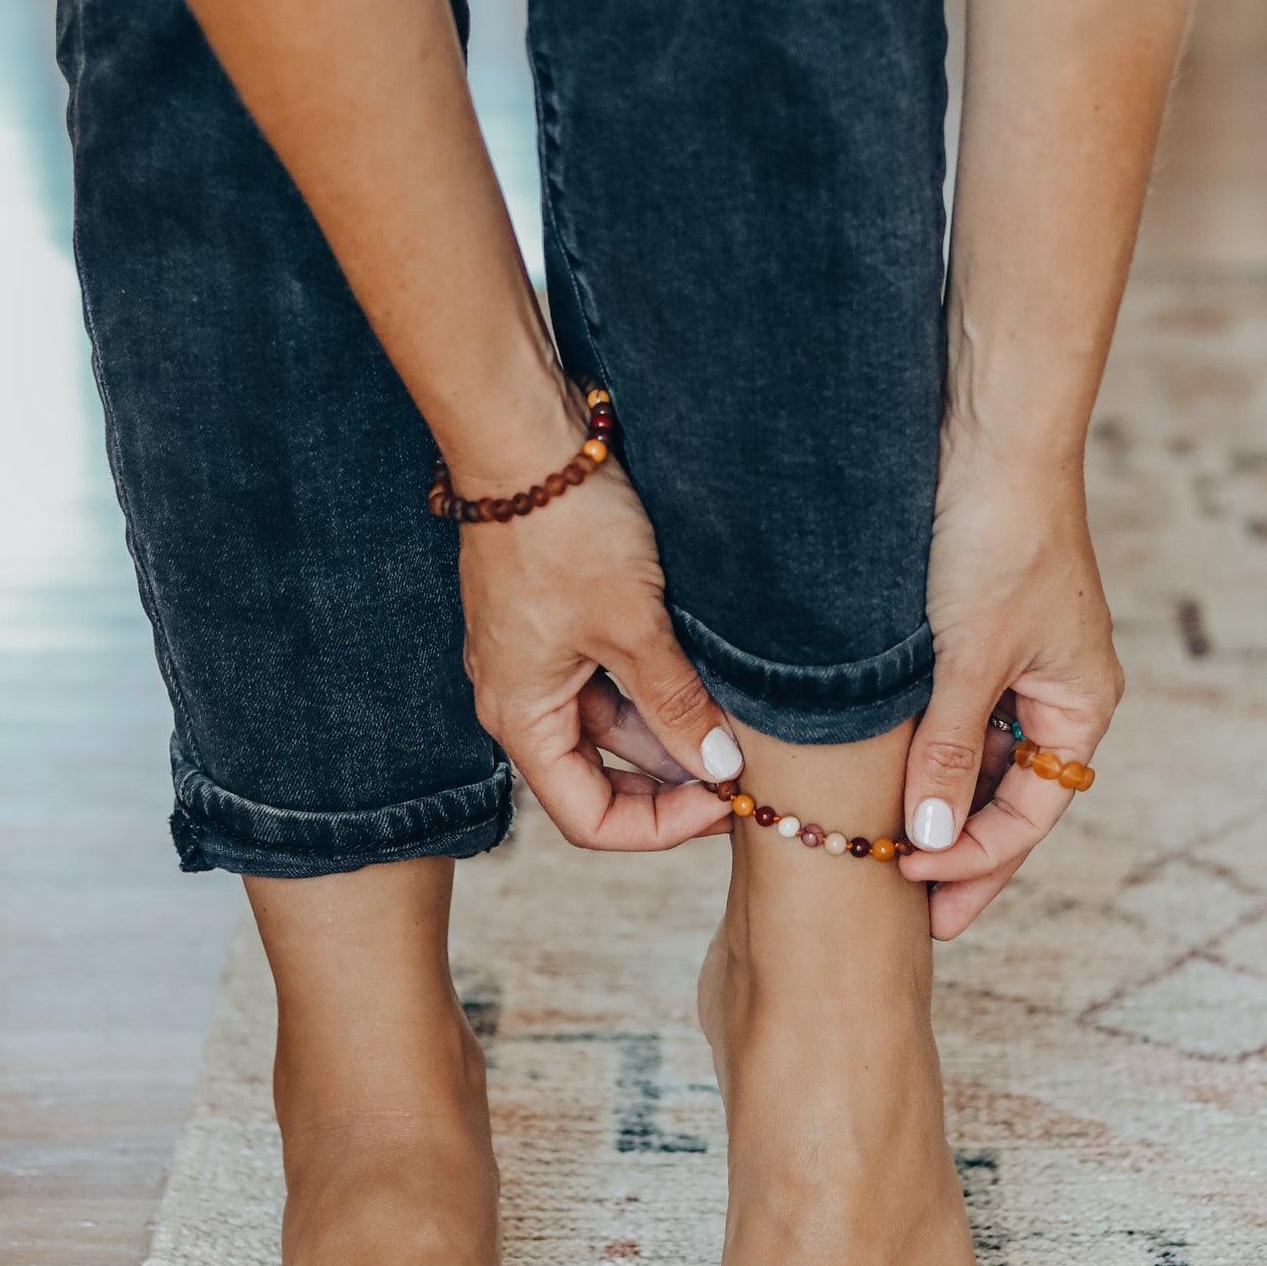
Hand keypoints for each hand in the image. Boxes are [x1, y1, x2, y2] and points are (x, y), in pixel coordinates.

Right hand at [456, 443, 737, 850]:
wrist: (526, 436)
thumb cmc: (565, 530)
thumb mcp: (632, 626)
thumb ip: (675, 704)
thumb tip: (721, 769)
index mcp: (520, 716)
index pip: (588, 818)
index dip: (660, 828)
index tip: (725, 804)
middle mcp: (520, 697)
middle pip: (601, 777)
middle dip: (673, 783)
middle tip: (746, 773)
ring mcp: (538, 658)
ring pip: (614, 725)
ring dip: (672, 732)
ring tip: (741, 723)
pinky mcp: (558, 621)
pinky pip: (611, 678)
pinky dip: (659, 688)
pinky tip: (711, 677)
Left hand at [897, 443, 1123, 939]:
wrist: (986, 431)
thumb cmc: (997, 536)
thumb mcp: (970, 659)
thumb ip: (951, 753)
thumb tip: (933, 843)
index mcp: (1081, 702)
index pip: (1032, 814)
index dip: (976, 861)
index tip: (914, 891)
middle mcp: (1056, 688)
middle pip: (1006, 795)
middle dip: (957, 848)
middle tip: (901, 906)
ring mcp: (1014, 660)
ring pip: (973, 756)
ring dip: (933, 799)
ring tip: (877, 850)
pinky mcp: (971, 630)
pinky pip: (949, 712)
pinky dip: (917, 746)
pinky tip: (872, 775)